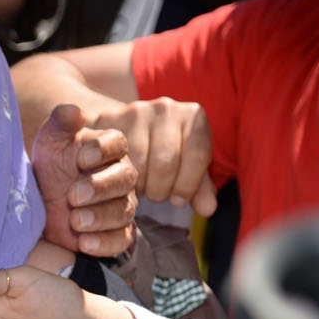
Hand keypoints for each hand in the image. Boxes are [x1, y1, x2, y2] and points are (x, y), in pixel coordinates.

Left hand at [32, 103, 137, 256]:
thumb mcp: (50, 142)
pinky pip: (121, 239)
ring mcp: (119, 204)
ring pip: (123, 211)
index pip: (117, 143)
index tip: (80, 158)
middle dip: (100, 187)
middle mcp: (119, 175)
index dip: (102, 150)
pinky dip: (104, 243)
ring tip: (75, 221)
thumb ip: (60, 123)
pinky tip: (84, 243)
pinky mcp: (114, 231)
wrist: (42, 202)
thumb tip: (73, 112)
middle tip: (72, 195)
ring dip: (100, 217)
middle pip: (125, 179)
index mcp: (107, 149)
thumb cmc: (50, 166)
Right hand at [88, 97, 216, 216]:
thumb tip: (208, 209)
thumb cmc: (160, 151)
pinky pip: (115, 160)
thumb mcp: (185, 167)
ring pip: (138, 164)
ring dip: (138, 186)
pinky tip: (119, 181)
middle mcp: (167, 109)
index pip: (197, 155)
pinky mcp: (110, 121)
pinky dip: (117, 178)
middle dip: (160, 189)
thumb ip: (199, 188)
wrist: (123, 128)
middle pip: (166, 162)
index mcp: (193, 116)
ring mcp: (137, 112)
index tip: (177, 200)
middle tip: (154, 195)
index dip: (187, 185)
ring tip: (138, 187)